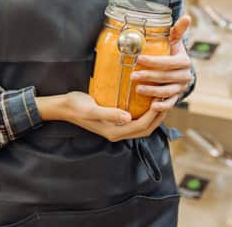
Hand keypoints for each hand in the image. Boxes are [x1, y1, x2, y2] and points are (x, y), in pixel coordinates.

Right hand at [39, 92, 165, 141]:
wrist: (63, 106)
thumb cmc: (76, 106)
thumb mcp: (92, 109)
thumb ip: (110, 114)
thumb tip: (128, 118)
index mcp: (114, 132)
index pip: (142, 127)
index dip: (154, 115)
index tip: (162, 99)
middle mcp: (118, 132)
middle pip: (146, 128)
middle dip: (159, 116)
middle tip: (168, 99)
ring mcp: (117, 127)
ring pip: (142, 125)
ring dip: (154, 115)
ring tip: (162, 99)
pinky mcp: (115, 120)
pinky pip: (136, 119)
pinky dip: (145, 112)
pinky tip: (148, 100)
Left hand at [132, 16, 192, 111]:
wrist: (177, 69)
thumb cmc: (171, 52)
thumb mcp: (174, 40)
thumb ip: (177, 30)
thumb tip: (187, 17)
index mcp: (184, 61)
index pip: (168, 62)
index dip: (154, 61)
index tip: (139, 59)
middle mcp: (185, 75)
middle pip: (166, 77)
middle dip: (149, 76)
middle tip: (133, 75)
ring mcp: (181, 88)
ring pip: (167, 91)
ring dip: (152, 91)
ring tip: (138, 89)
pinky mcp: (176, 98)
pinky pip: (170, 104)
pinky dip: (162, 106)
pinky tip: (152, 106)